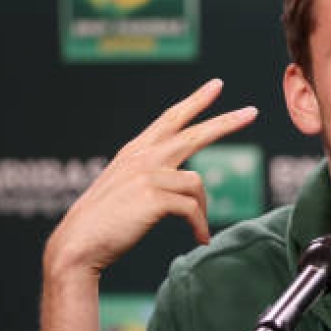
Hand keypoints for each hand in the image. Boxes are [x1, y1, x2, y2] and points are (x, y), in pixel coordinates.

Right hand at [44, 78, 258, 278]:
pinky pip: (192, 209)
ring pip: (196, 183)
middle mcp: (143, 157)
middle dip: (226, 122)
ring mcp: (147, 175)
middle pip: (193, 133)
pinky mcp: (153, 197)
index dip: (195, 101)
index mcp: (135, 152)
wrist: (78, 245)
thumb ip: (150, 177)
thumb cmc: (102, 224)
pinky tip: (200, 239)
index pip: (171, 118)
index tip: (216, 85)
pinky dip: (199, 226)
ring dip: (203, 210)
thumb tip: (183, 182)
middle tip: (252, 112)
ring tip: (199, 231)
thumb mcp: (124, 189)